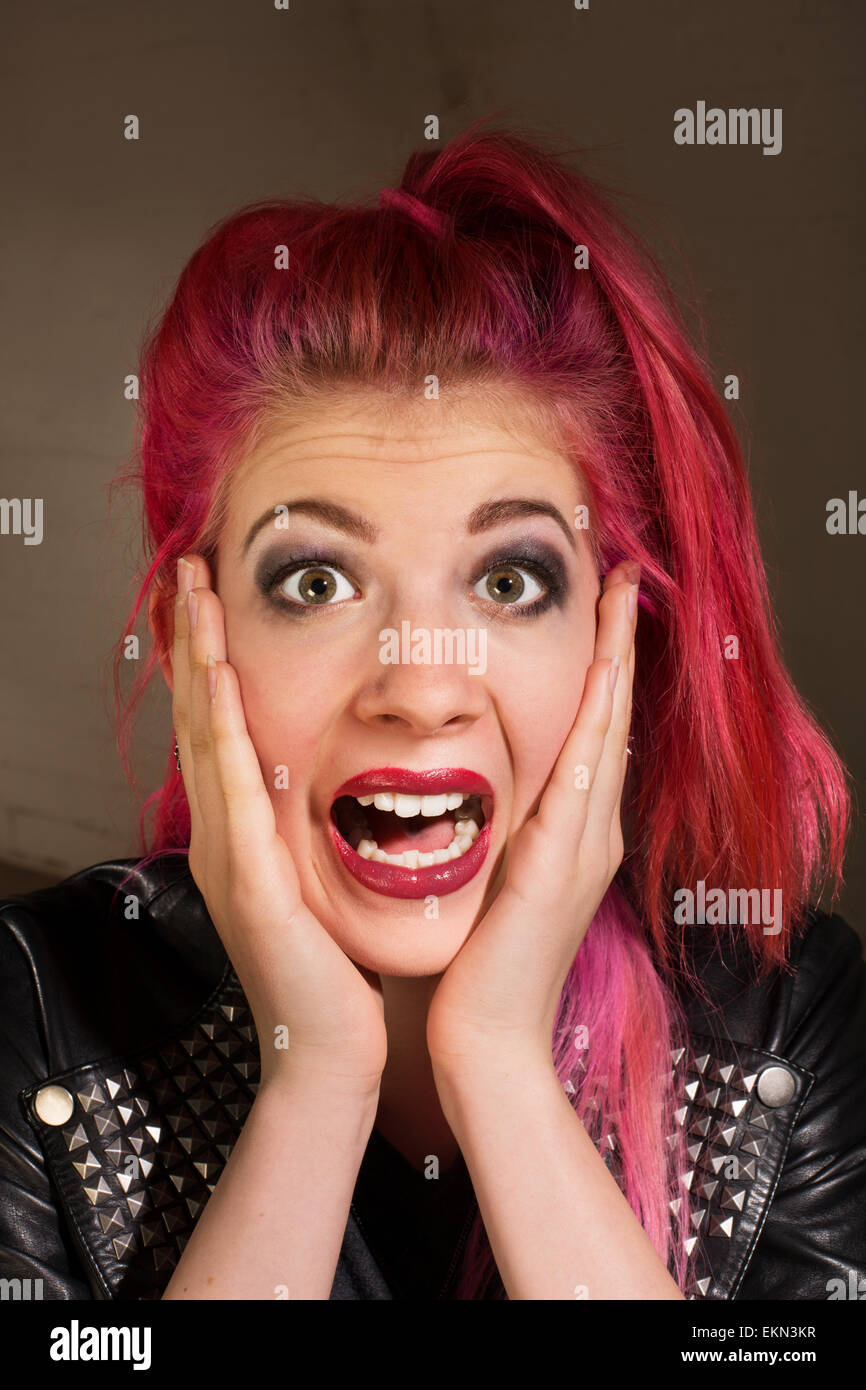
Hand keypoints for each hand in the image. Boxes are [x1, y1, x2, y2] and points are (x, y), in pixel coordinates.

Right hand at [171, 555, 387, 1096]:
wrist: (331, 1048)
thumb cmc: (336, 968)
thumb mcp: (321, 880)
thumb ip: (313, 828)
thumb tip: (333, 776)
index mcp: (244, 834)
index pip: (223, 730)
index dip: (211, 663)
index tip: (213, 603)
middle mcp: (223, 837)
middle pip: (202, 721)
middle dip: (193, 645)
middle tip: (190, 576)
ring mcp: (228, 857)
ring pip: (207, 740)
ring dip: (200, 666)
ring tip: (194, 603)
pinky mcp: (249, 881)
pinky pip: (231, 790)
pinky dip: (223, 731)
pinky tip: (219, 683)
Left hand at [426, 561, 638, 1076]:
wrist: (484, 1041)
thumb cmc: (475, 966)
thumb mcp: (488, 880)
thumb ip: (492, 833)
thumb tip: (467, 789)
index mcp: (569, 832)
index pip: (590, 730)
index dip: (599, 666)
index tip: (597, 607)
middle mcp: (589, 830)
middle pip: (612, 717)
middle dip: (618, 644)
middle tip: (623, 575)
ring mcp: (585, 846)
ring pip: (608, 732)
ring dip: (615, 662)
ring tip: (621, 598)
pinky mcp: (564, 865)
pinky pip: (585, 777)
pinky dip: (597, 723)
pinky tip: (602, 678)